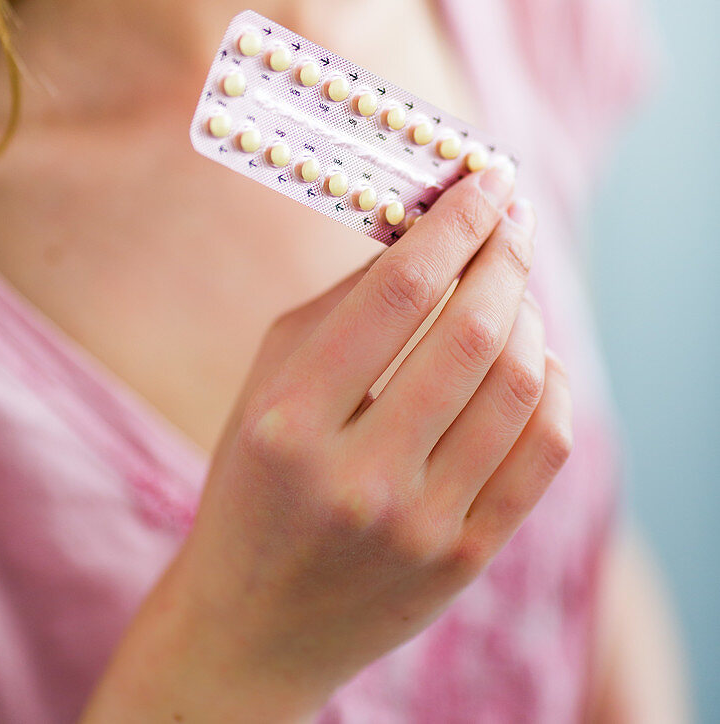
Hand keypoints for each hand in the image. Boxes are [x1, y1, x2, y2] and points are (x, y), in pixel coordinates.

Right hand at [168, 160, 571, 717]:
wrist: (254, 625)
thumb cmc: (255, 482)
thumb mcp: (268, 383)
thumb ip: (343, 303)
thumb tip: (428, 228)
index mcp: (291, 422)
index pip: (399, 292)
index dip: (455, 223)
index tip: (486, 178)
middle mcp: (359, 477)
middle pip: (470, 331)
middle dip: (504, 253)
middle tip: (512, 215)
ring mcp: (420, 526)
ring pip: (516, 384)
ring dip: (529, 311)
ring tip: (514, 284)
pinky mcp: (465, 558)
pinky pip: (544, 450)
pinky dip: (549, 382)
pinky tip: (531, 354)